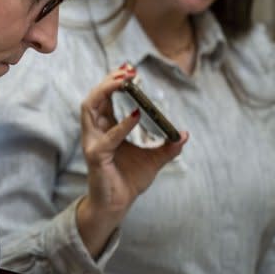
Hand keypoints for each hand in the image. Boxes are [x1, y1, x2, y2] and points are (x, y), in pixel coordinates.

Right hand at [75, 64, 188, 256]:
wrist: (117, 205)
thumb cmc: (129, 180)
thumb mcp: (154, 160)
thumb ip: (168, 147)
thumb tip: (185, 134)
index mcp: (104, 128)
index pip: (104, 98)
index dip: (113, 81)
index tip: (129, 68)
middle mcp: (94, 132)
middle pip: (93, 97)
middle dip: (108, 81)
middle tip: (127, 70)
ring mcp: (92, 143)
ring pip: (90, 108)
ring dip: (105, 92)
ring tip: (124, 82)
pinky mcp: (96, 156)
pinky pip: (108, 138)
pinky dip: (121, 125)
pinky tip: (135, 115)